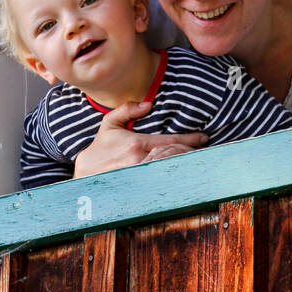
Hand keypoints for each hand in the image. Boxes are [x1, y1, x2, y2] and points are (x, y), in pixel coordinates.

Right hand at [72, 101, 206, 178]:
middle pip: (175, 157)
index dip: (190, 139)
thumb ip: (128, 110)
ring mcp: (141, 175)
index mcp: (137, 143)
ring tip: (197, 161)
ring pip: (170, 170)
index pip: (171, 141)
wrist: (87, 172)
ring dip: (185, 165)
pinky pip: (162, 180)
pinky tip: (183, 174)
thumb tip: (148, 104)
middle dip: (192, 153)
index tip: (203, 137)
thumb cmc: (101, 147)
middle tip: (204, 150)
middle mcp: (140, 160)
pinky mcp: (140, 186)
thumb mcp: (110, 124)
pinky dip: (174, 176)